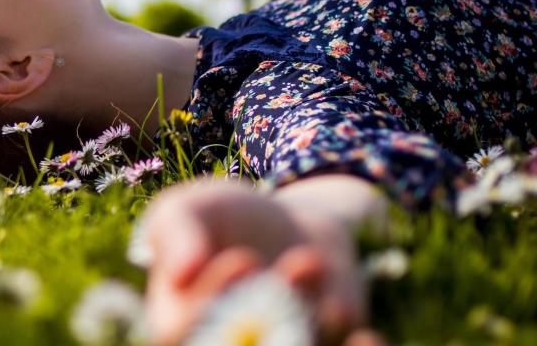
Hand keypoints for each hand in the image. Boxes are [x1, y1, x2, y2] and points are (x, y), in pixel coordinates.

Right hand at [142, 179, 373, 345]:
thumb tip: (182, 272)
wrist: (293, 228)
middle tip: (291, 268)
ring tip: (308, 260)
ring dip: (311, 320)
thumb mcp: (191, 208)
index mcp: (178, 325)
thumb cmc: (227, 219)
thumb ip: (175, 229)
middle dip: (266, 320)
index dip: (209, 307)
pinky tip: (366, 338)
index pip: (179, 335)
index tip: (241, 259)